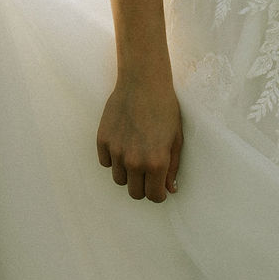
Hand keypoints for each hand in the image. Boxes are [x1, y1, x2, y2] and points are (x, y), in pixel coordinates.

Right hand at [96, 74, 183, 201]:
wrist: (143, 82)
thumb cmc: (165, 108)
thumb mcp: (176, 139)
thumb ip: (172, 167)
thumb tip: (169, 189)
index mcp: (156, 163)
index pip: (153, 197)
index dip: (158, 194)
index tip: (159, 187)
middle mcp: (134, 161)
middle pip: (134, 193)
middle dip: (142, 187)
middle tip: (148, 173)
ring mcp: (116, 152)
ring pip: (119, 179)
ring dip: (127, 173)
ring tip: (135, 154)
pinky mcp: (102, 141)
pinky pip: (106, 162)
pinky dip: (113, 159)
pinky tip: (123, 143)